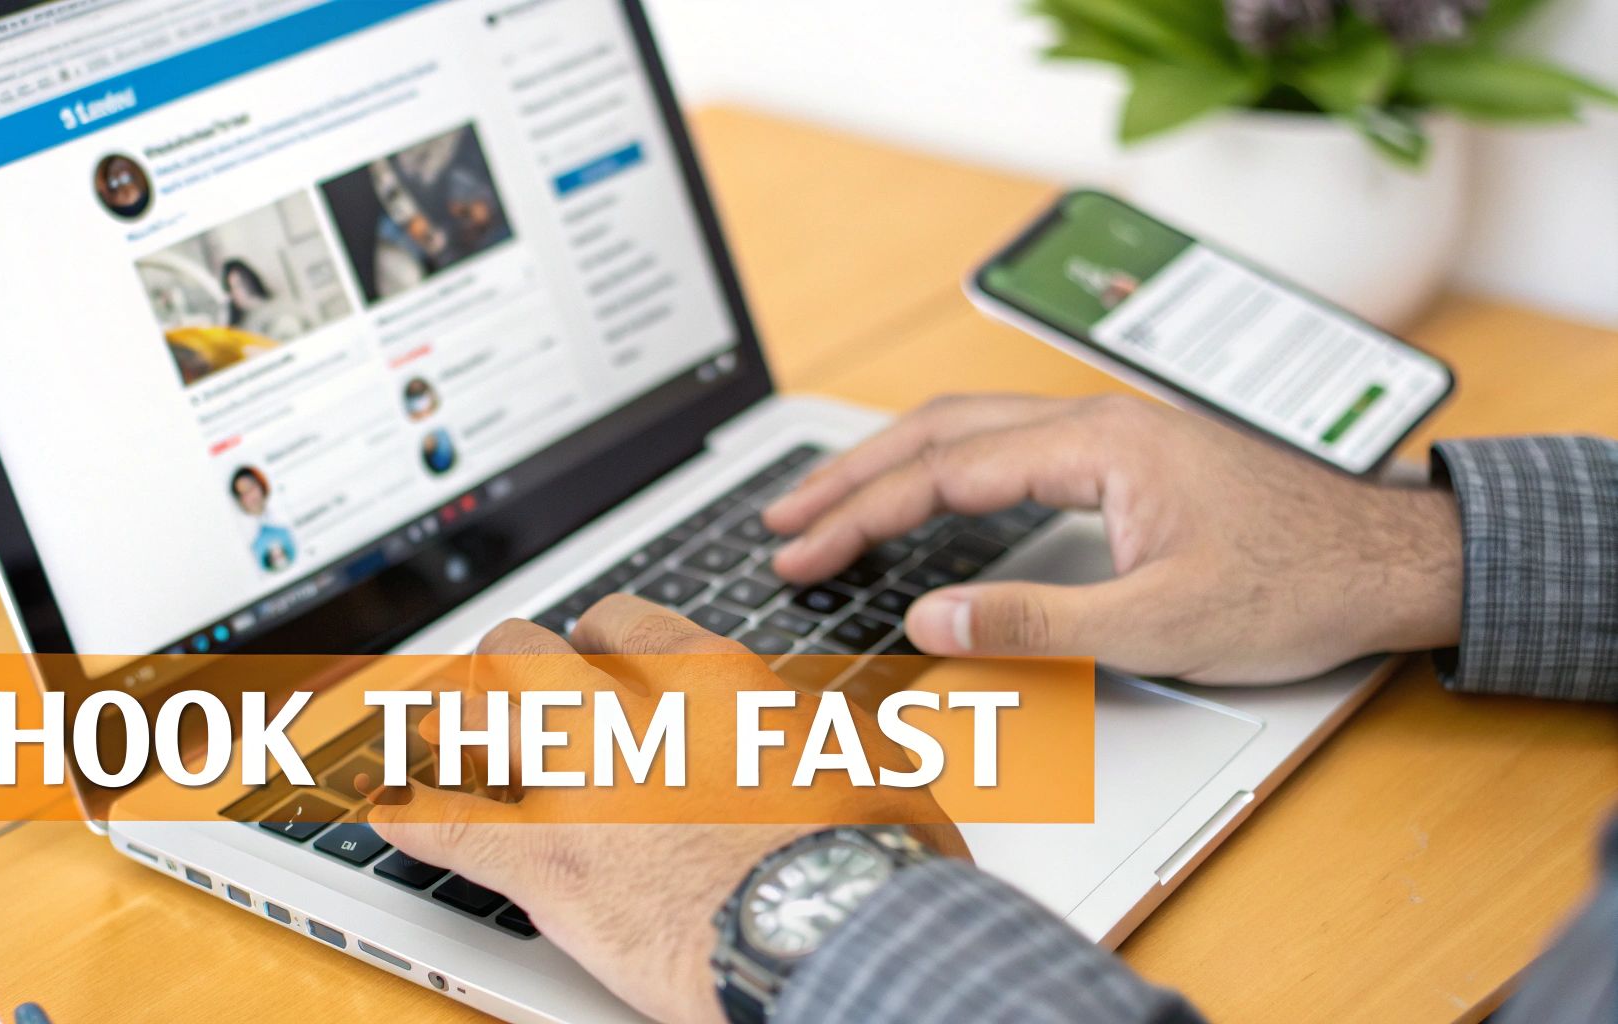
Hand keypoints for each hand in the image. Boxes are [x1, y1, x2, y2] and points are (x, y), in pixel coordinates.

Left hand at [364, 596, 965, 1023]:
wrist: (830, 926)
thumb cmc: (866, 852)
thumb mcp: (870, 758)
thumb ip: (817, 728)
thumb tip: (818, 725)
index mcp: (708, 678)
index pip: (621, 621)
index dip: (601, 636)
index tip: (601, 653)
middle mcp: (628, 713)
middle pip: (525, 651)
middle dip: (509, 668)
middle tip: (512, 693)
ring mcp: (575, 785)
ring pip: (474, 717)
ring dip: (457, 728)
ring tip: (446, 738)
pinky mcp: (542, 862)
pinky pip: (443, 826)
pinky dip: (411, 818)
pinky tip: (391, 814)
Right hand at [765, 394, 1462, 683]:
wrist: (1395, 562)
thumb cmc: (1301, 582)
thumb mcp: (1161, 623)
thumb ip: (1034, 622)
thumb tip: (929, 621)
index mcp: (1097, 443)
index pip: (943, 472)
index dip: (860, 515)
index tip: (802, 552)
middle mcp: (1096, 421)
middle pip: (940, 429)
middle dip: (852, 474)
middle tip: (783, 516)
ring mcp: (1111, 433)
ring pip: (971, 429)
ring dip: (893, 465)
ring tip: (829, 502)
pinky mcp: (1126, 456)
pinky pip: (1008, 447)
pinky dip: (944, 469)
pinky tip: (927, 497)